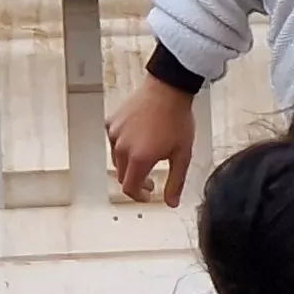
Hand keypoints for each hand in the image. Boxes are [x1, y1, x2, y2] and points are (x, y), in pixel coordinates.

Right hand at [106, 75, 197, 204]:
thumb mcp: (182, 155)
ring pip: (117, 160)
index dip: (139, 196)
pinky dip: (123, 147)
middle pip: (122, 175)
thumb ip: (176, 182)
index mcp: (139, 159)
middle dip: (136, 182)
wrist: (168, 89)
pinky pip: (114, 142)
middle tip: (151, 180)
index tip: (148, 195)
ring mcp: (114, 134)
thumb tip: (171, 203)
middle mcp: (122, 148)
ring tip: (147, 157)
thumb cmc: (177, 120)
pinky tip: (137, 141)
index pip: (129, 188)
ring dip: (129, 165)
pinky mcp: (111, 122)